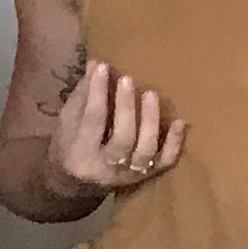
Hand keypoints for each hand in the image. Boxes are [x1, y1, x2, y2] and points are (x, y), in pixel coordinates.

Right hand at [53, 59, 186, 201]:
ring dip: (151, 121)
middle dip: (126, 108)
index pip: (92, 120)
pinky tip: (179, 121)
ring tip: (151, 94)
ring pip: (146, 150)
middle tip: (128, 80)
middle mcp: (106, 168)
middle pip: (123, 138)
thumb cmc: (69, 146)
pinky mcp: (148, 175)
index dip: (97, 93)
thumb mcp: (67, 122)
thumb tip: (96, 64)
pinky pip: (165, 161)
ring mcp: (130, 174)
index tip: (103, 67)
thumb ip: (82, 96)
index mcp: (79, 154)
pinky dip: (174, 142)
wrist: (76, 184)